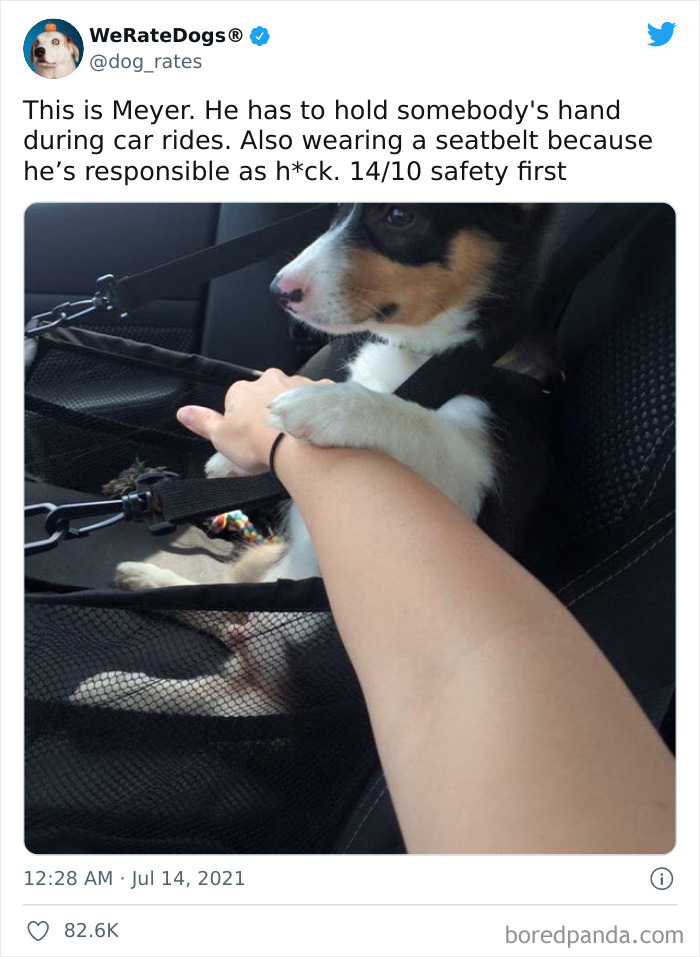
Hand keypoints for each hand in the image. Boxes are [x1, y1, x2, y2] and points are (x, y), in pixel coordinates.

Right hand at [176, 369, 332, 473]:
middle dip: (269, 409)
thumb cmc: (255, 443)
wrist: (297, 447)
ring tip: (296, 435)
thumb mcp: (220, 438)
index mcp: (243, 389)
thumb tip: (182, 412)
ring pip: (294, 394)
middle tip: (273, 436)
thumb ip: (202, 422)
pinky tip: (316, 429)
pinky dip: (317, 410)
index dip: (242, 419)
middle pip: (267, 392)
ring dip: (293, 409)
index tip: (249, 437)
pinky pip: (319, 398)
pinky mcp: (323, 390)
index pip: (237, 399)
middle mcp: (271, 378)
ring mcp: (299, 383)